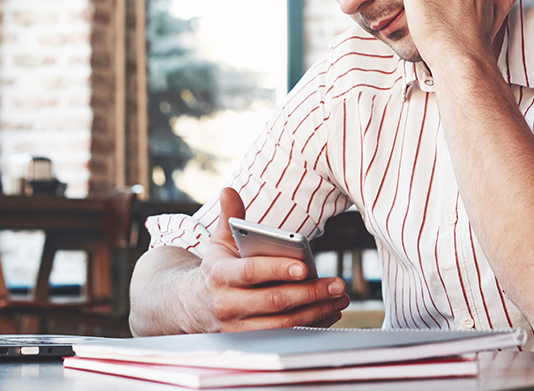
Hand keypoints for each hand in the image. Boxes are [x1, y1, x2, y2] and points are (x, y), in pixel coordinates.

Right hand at [192, 188, 349, 331]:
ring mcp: (238, 328)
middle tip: (337, 284)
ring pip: (283, 324)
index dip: (278, 269)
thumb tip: (229, 191)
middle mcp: (227, 305)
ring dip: (316, 312)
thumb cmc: (217, 268)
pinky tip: (329, 313)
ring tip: (339, 298)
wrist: (194, 306)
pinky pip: (285, 337)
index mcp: (220, 275)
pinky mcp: (250, 342)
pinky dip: (310, 326)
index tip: (304, 267)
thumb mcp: (219, 242)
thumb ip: (229, 218)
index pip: (251, 272)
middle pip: (274, 301)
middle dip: (310, 293)